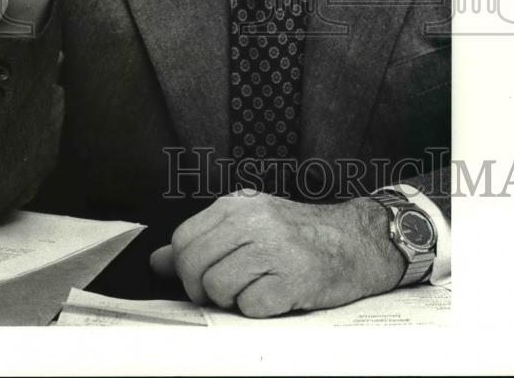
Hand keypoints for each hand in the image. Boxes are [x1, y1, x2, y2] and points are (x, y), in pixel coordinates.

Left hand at [149, 191, 404, 317]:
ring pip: (218, 288)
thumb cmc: (299, 235)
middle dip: (203, 289)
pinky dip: (259, 309)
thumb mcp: (249, 225)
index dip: (185, 268)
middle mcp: (253, 220)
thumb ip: (203, 241)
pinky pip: (250, 306)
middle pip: (193, 266)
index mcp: (238, 204)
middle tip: (228, 290)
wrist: (356, 241)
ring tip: (257, 288)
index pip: (183, 240)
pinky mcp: (293, 278)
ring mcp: (274, 248)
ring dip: (233, 300)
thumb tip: (157, 261)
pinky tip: (277, 295)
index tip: (204, 276)